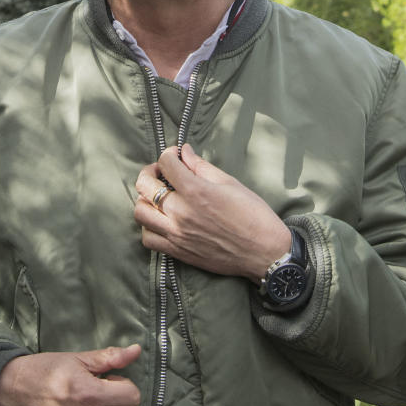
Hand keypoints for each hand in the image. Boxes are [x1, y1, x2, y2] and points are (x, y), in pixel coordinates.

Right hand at [0, 344, 141, 405]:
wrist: (12, 392)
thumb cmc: (46, 370)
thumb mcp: (78, 358)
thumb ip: (110, 357)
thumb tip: (137, 350)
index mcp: (87, 393)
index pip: (132, 397)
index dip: (124, 385)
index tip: (109, 381)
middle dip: (124, 403)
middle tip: (105, 393)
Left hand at [134, 144, 290, 281]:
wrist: (264, 252)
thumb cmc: (253, 215)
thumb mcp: (230, 183)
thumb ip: (201, 167)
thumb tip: (184, 152)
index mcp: (196, 191)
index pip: (166, 164)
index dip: (169, 154)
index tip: (175, 156)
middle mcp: (181, 213)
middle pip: (145, 186)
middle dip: (150, 172)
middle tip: (161, 172)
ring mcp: (177, 234)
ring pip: (140, 213)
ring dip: (145, 199)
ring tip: (159, 197)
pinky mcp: (178, 252)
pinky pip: (148, 239)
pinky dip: (149, 227)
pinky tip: (161, 220)